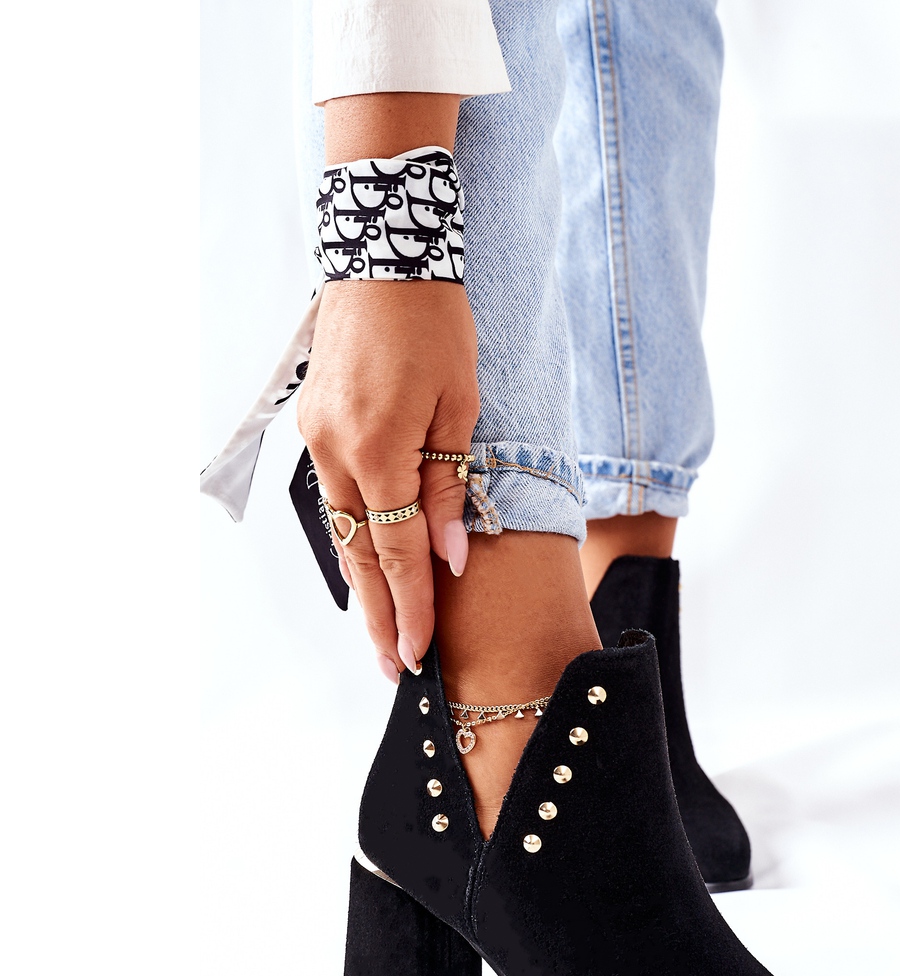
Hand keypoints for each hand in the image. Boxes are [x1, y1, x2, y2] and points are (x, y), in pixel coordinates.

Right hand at [298, 279, 479, 677]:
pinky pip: (335, 499)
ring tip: (380, 634)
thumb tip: (446, 556)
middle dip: (379, 617)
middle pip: (360, 555)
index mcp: (381, 450)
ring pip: (342, 531)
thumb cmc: (437, 327)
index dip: (410, 608)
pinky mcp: (315, 425)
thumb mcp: (462, 407)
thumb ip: (448, 487)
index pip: (399, 551)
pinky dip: (351, 540)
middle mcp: (338, 452)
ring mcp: (319, 439)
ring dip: (362, 586)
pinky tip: (365, 567)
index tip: (417, 656)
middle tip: (392, 670)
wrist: (385, 258)